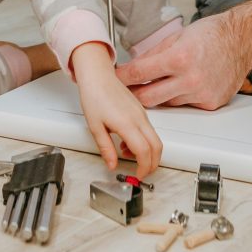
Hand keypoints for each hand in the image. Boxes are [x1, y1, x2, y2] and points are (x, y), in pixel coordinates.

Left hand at [71, 42, 162, 176]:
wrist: (97, 75)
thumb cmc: (94, 95)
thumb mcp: (94, 126)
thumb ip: (105, 148)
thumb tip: (112, 165)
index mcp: (127, 124)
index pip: (143, 152)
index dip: (142, 168)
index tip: (136, 176)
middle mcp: (139, 119)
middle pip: (157, 147)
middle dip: (152, 164)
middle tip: (140, 173)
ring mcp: (142, 114)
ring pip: (155, 139)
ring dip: (147, 153)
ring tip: (126, 154)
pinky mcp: (141, 111)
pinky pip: (149, 131)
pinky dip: (144, 142)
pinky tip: (127, 142)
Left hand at [116, 1, 251, 109]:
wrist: (242, 41)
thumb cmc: (212, 35)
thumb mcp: (177, 37)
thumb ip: (153, 55)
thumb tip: (133, 67)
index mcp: (179, 58)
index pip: (139, 73)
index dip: (123, 77)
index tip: (115, 78)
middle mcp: (190, 79)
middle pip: (148, 98)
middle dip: (135, 94)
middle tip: (129, 90)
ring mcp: (201, 93)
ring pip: (168, 103)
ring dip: (161, 95)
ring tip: (163, 82)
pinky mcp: (210, 103)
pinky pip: (187, 105)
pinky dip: (182, 97)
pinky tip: (186, 84)